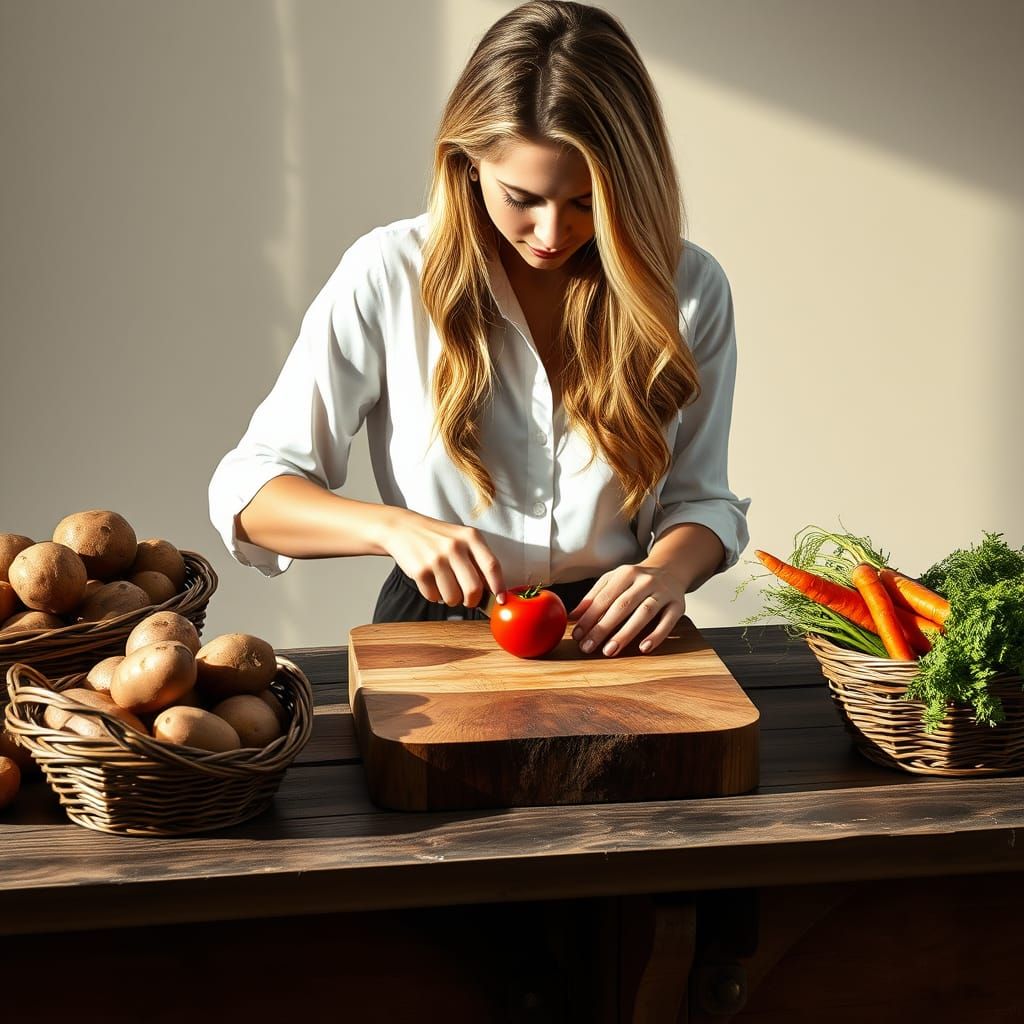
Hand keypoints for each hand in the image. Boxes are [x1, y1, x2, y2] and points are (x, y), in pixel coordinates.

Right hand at [381, 509, 504, 608]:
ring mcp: (437, 559)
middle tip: (467, 600)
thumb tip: (492, 590)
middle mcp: (455, 546)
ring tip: (446, 588)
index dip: (498, 586)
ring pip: (453, 597)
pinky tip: (431, 582)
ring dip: (451, 600)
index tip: (500, 600)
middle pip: (474, 588)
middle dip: (472, 600)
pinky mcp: (420, 571)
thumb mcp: (461, 538)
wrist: (403, 528)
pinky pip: (434, 597)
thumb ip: (477, 559)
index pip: (492, 566)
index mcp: (470, 537)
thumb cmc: (437, 537)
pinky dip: (434, 596)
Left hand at [568, 563, 685, 656]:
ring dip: (626, 633)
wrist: (671, 569)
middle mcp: (645, 581)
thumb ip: (593, 597)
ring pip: (644, 613)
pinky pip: (668, 621)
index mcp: (625, 574)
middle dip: (602, 628)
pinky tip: (643, 648)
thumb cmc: (636, 580)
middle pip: (622, 606)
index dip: (589, 617)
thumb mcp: (614, 580)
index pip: (604, 597)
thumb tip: (572, 617)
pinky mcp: (678, 605)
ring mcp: (663, 592)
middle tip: (588, 647)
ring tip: (610, 650)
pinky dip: (656, 635)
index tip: (577, 635)